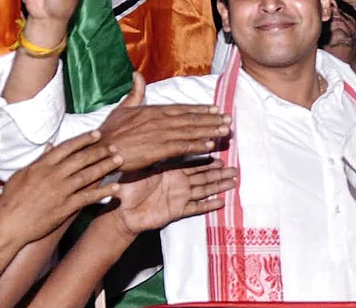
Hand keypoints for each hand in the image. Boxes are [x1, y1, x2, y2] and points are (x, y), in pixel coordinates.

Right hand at [0, 131, 122, 247]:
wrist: (8, 225)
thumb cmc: (12, 199)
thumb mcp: (22, 174)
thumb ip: (39, 159)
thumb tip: (51, 145)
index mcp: (42, 166)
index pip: (67, 148)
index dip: (84, 140)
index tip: (98, 134)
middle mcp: (53, 176)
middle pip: (81, 159)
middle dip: (99, 151)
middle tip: (115, 146)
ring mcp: (60, 191)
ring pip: (87, 175)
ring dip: (105, 167)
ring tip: (119, 160)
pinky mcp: (65, 207)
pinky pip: (88, 197)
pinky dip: (103, 192)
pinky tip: (116, 188)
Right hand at [97, 71, 232, 171]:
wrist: (99, 150)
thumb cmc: (109, 132)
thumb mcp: (122, 108)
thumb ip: (134, 93)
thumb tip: (137, 74)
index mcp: (152, 111)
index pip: (182, 109)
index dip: (200, 109)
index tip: (215, 109)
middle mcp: (159, 120)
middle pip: (191, 119)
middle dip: (211, 119)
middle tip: (228, 120)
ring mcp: (159, 135)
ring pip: (190, 131)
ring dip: (209, 131)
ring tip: (225, 131)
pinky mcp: (157, 149)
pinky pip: (181, 147)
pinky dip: (196, 145)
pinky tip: (209, 145)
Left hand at [111, 160, 237, 236]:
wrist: (121, 213)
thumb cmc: (125, 190)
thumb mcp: (135, 170)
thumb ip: (145, 159)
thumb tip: (149, 142)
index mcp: (170, 171)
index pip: (192, 163)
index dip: (206, 158)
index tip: (220, 153)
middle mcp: (178, 182)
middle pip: (203, 175)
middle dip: (219, 171)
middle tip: (234, 167)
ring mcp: (179, 196)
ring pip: (204, 189)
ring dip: (219, 185)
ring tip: (233, 181)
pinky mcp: (177, 210)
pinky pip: (196, 207)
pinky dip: (209, 205)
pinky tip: (221, 202)